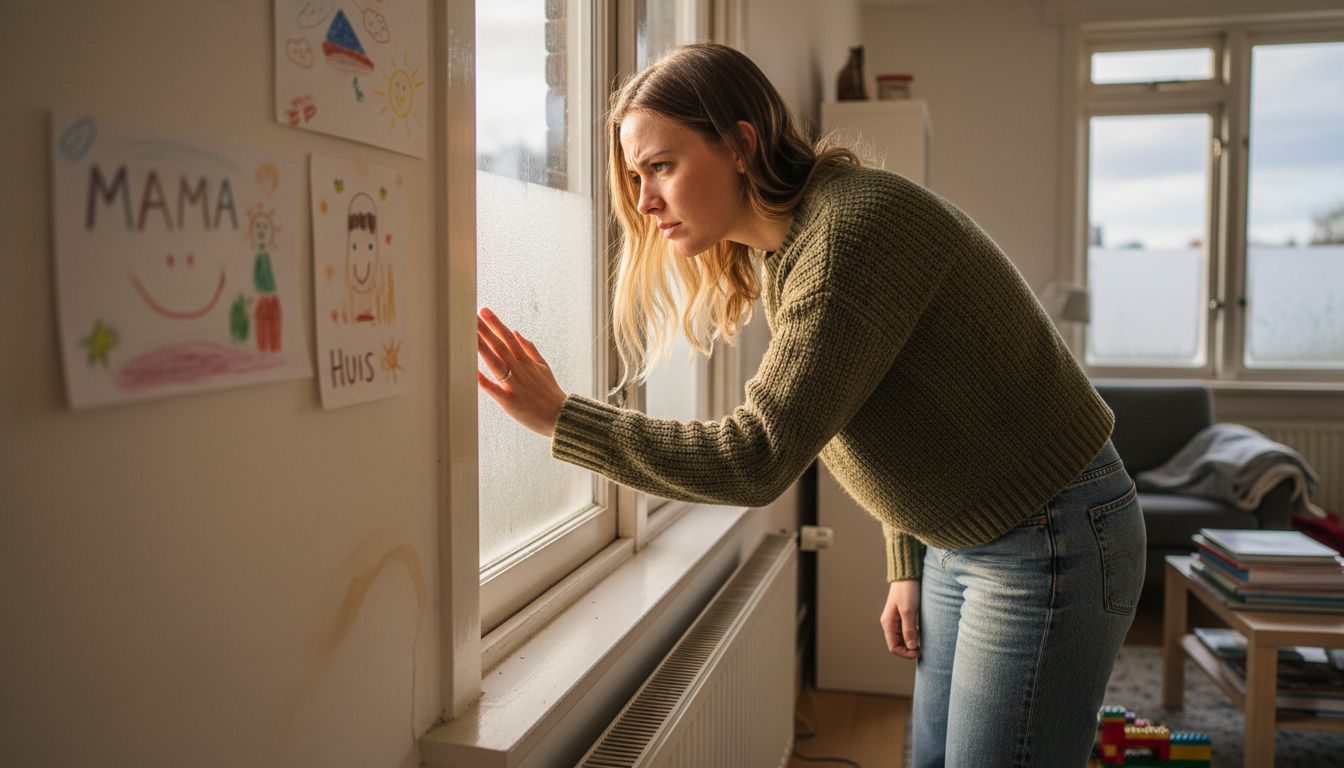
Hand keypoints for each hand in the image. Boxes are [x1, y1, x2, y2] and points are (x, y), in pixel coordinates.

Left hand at [476, 307, 566, 437]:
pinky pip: (495, 390)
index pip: (509, 338)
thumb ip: (529, 349)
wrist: (561, 417)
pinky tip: (473, 372)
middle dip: (485, 331)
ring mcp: (515, 386)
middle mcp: (520, 370)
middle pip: (500, 347)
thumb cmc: (550, 393)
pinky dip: (485, 381)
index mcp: (527, 362)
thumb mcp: (544, 367)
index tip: (484, 311)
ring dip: (483, 348)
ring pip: (497, 363)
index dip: (496, 324)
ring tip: (470, 335)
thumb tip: (516, 332)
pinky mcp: (510, 402)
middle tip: (471, 315)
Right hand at [879, 579, 920, 658]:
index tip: (918, 652)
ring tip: (922, 641)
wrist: (907, 575)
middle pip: (897, 644)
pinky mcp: (902, 616)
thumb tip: (911, 647)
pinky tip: (920, 633)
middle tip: (922, 648)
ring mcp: (895, 620)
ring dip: (911, 643)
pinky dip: (912, 635)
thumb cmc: (907, 591)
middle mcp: (889, 623)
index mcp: (888, 623)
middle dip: (908, 649)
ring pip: (901, 638)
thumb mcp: (908, 611)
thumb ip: (908, 630)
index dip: (905, 653)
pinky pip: (905, 631)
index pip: (893, 647)